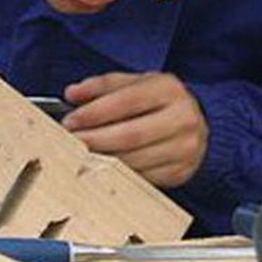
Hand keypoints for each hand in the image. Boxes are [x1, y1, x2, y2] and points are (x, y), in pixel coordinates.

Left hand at [62, 72, 207, 187]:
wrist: (190, 120)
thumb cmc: (154, 100)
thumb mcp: (130, 82)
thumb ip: (99, 85)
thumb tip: (72, 94)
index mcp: (168, 89)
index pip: (126, 101)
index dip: (94, 113)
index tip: (71, 121)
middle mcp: (183, 118)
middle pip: (130, 135)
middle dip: (94, 139)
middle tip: (71, 141)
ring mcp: (187, 148)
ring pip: (136, 160)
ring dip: (103, 159)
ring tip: (81, 153)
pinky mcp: (182, 172)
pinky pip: (144, 178)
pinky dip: (119, 173)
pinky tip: (102, 165)